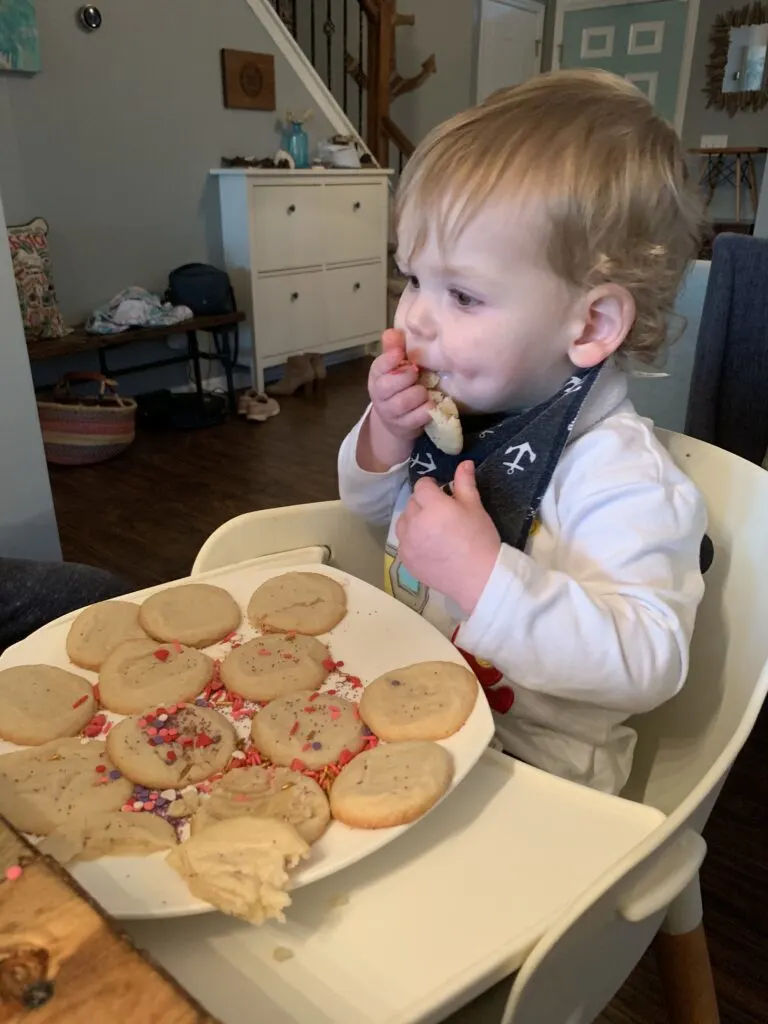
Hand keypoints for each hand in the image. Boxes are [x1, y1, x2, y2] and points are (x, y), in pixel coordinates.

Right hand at [357, 329, 432, 471]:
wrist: (396, 420)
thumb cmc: (399, 386)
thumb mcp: (395, 366)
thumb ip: (395, 348)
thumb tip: (393, 331)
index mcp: (376, 375)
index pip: (378, 366)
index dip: (389, 359)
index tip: (400, 354)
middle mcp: (379, 394)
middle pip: (388, 386)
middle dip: (407, 377)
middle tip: (417, 373)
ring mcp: (390, 413)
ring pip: (404, 402)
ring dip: (419, 394)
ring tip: (425, 390)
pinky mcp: (404, 426)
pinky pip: (418, 417)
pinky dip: (427, 410)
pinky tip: (430, 404)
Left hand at [396, 461, 500, 615]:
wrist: (480, 578)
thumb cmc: (480, 539)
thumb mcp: (475, 507)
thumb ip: (465, 483)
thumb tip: (464, 463)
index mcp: (433, 506)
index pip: (422, 485)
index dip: (433, 487)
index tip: (443, 494)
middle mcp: (415, 522)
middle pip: (412, 503)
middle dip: (424, 503)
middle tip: (442, 514)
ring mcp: (407, 542)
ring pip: (403, 521)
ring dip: (414, 520)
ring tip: (432, 529)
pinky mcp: (405, 559)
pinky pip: (403, 541)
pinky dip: (411, 539)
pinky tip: (428, 546)